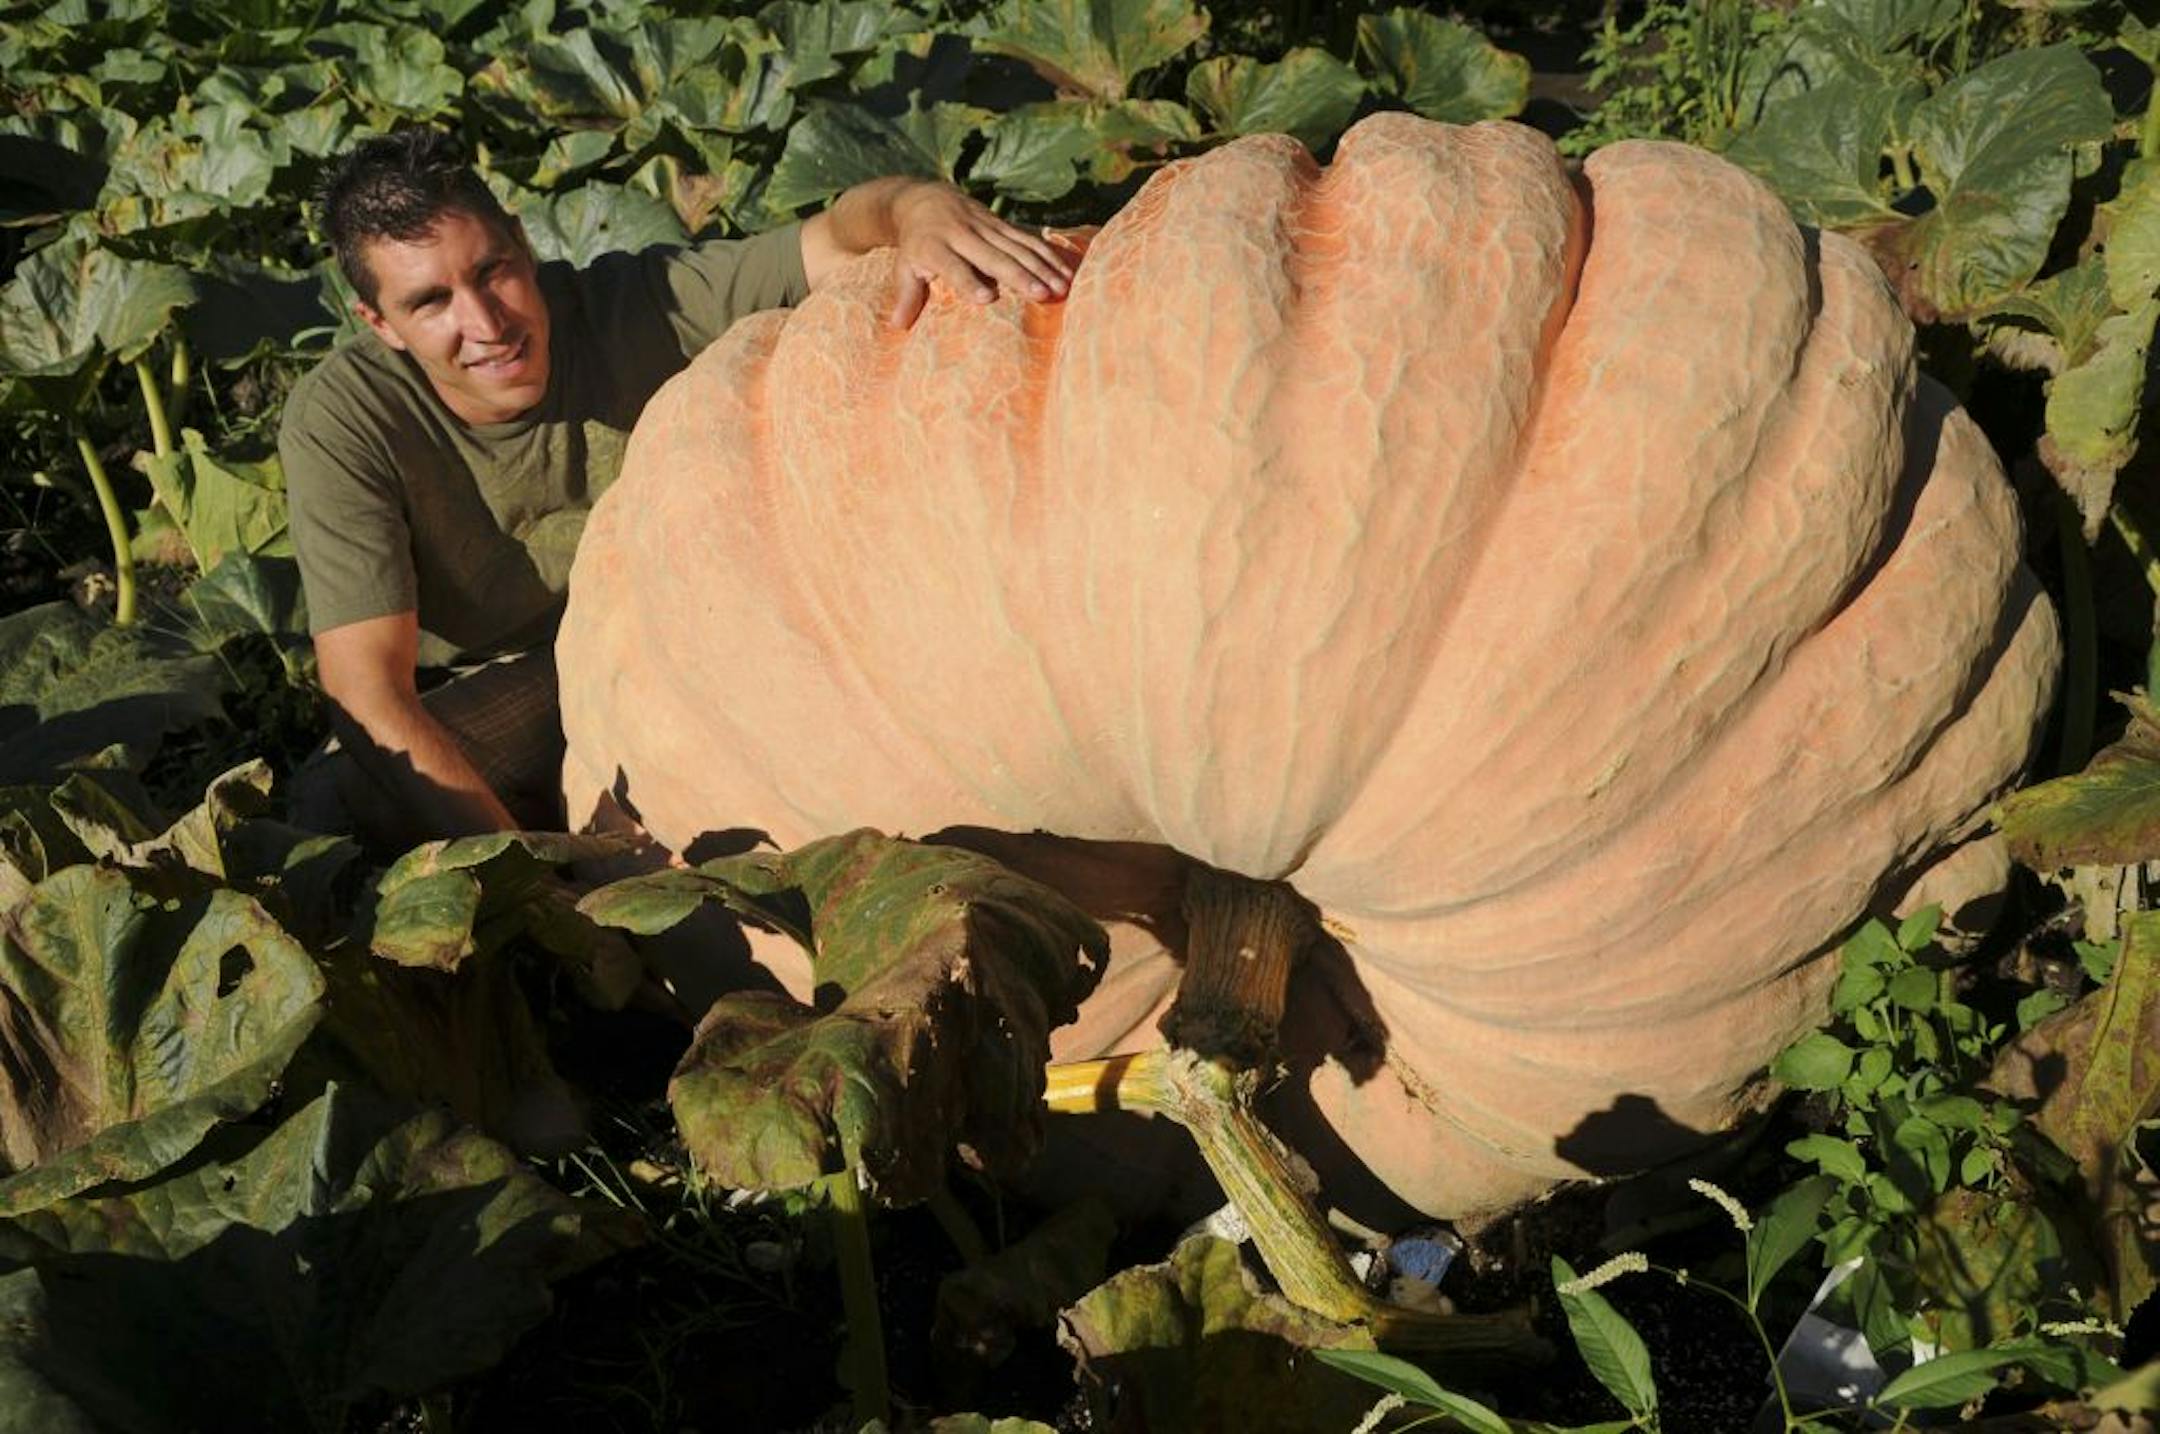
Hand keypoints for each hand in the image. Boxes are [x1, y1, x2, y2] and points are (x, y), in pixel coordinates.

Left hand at [886, 182, 1082, 327]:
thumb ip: (906, 294)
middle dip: (1019, 275)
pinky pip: (1028, 238)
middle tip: (1041, 294)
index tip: (986, 298)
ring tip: (1062, 288)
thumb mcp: (903, 267)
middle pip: (993, 256)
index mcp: (935, 247)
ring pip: (1017, 246)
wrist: (921, 200)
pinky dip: (1048, 254)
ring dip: (1042, 266)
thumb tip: (897, 325)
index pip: (953, 266)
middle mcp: (962, 233)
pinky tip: (1067, 271)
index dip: (968, 281)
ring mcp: (984, 225)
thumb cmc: (913, 246)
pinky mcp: (999, 222)